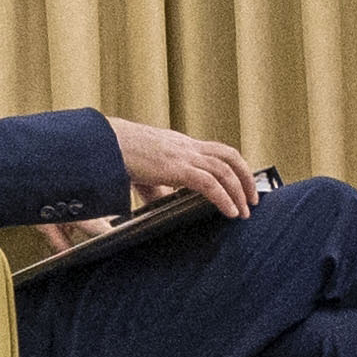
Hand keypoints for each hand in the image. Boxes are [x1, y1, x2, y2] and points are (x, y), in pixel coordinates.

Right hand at [107, 117, 259, 214]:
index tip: (243, 184)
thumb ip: (159, 186)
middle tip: (253, 199)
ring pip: (225, 169)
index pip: (218, 151)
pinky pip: (210, 184)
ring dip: (239, 191)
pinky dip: (225, 198)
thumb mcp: (145, 170)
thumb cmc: (119, 155)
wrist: (103, 144)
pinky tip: (230, 212)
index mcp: (182, 145)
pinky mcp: (176, 168)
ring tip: (245, 211)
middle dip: (246, 177)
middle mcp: (187, 147)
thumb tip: (163, 203)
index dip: (235, 166)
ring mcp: (183, 155)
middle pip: (229, 155)